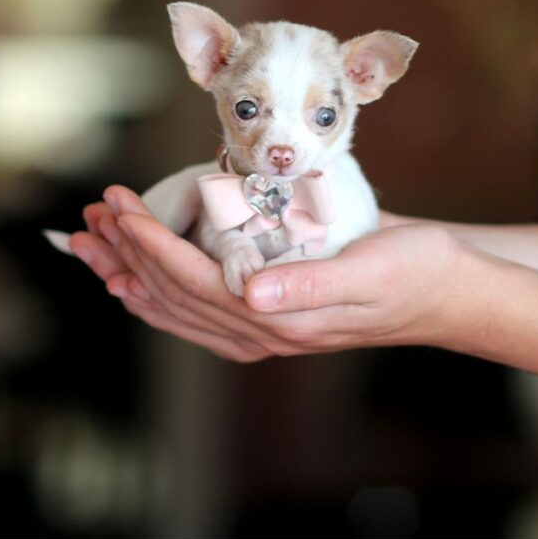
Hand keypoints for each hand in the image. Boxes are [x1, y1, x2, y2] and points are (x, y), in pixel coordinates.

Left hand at [69, 186, 464, 361]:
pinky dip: (159, 289)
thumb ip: (312, 285)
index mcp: (281, 319)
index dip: (150, 244)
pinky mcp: (270, 310)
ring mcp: (264, 326)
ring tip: (95, 242)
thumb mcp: (372, 271)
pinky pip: (197, 308)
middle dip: (127, 254)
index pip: (194, 281)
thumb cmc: (416, 272)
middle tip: (92, 213)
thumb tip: (252, 295)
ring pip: (177, 304)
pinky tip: (138, 276)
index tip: (118, 207)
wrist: (445, 290)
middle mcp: (264, 331)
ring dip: (132, 271)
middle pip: (173, 296)